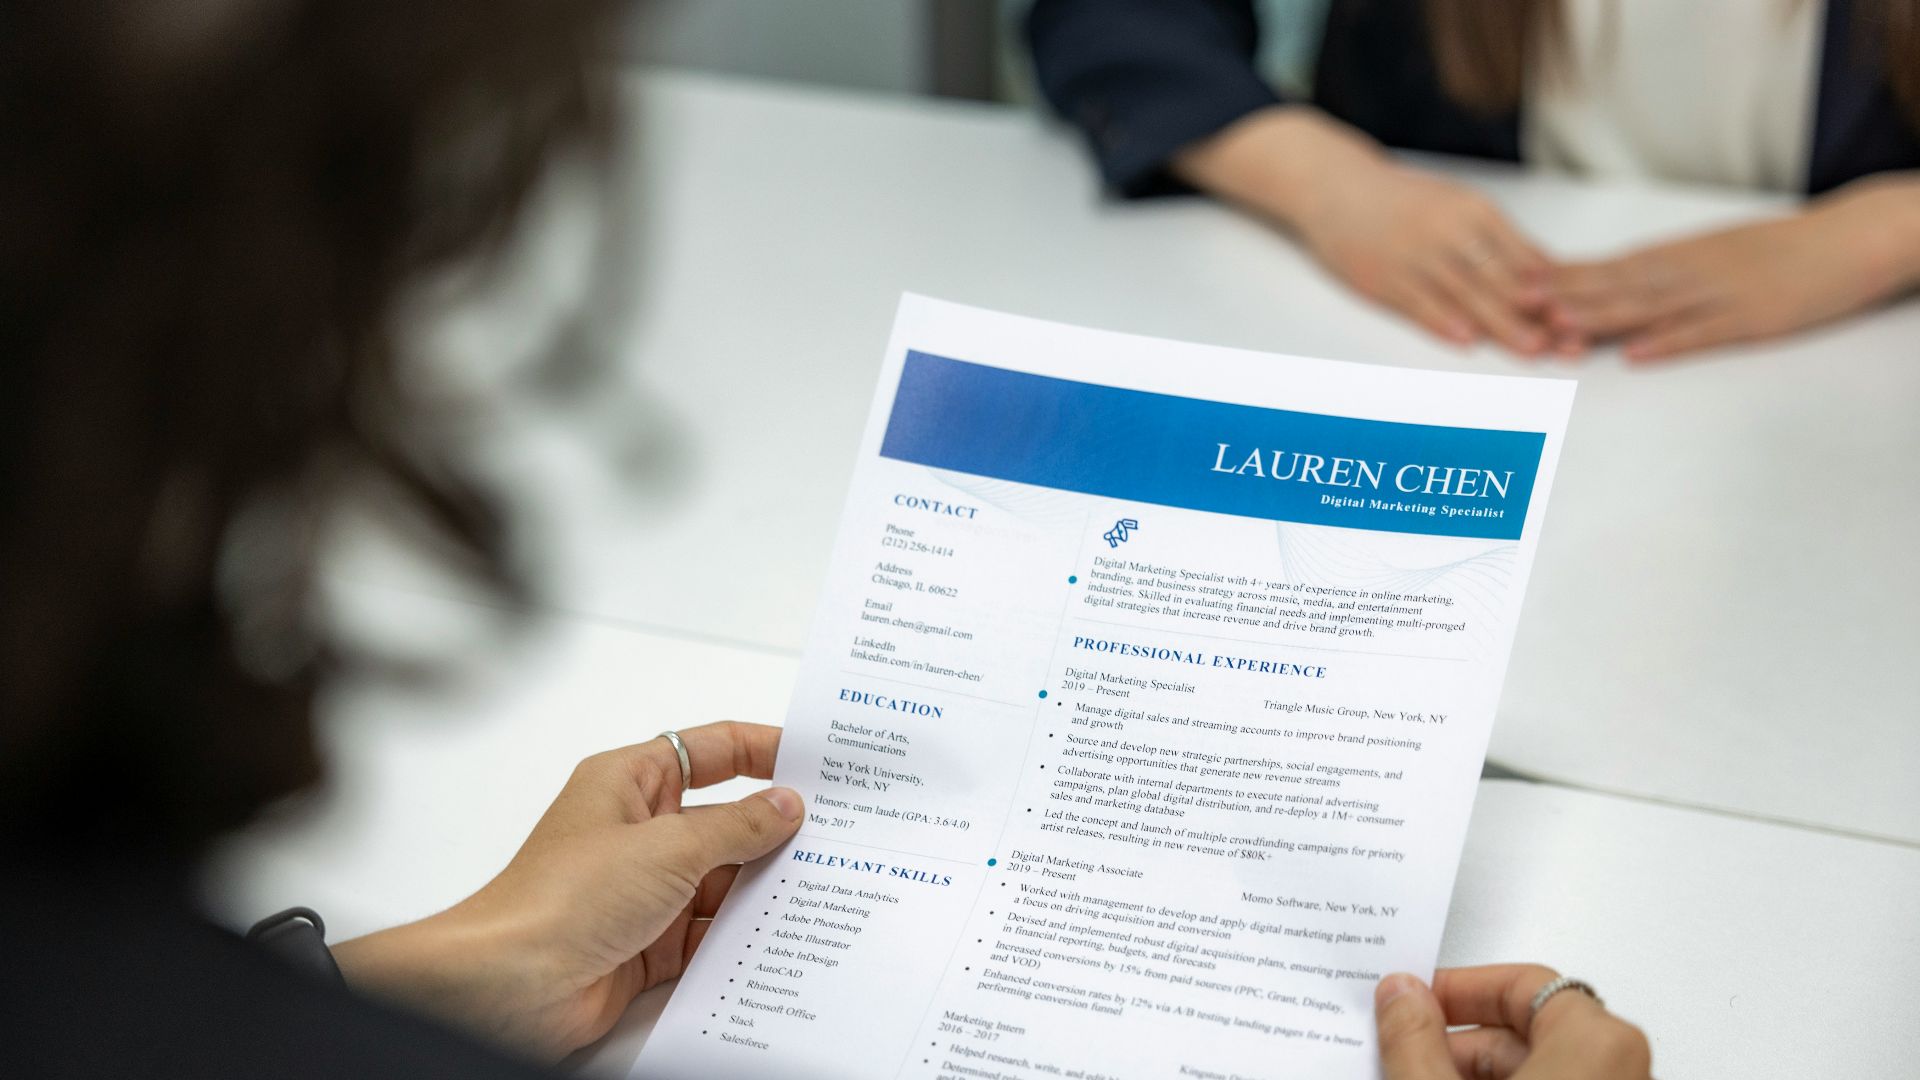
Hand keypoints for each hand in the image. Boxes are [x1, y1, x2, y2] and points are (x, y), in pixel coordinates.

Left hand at [332, 721, 803, 1060]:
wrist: (511, 987)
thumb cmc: (560, 900)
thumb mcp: (668, 848)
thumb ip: (736, 827)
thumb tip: (785, 806)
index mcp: (630, 783)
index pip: (710, 751)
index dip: (763, 749)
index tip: (815, 759)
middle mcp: (637, 831)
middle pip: (723, 819)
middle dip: (773, 828)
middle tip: (835, 831)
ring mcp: (644, 889)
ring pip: (722, 879)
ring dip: (761, 887)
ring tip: (821, 885)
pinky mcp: (649, 942)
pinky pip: (710, 931)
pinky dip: (741, 935)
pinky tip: (780, 935)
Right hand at [1175, 107, 1553, 353]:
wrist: (1336, 187)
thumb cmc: (1404, 202)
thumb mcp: (1456, 206)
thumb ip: (1498, 240)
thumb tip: (1547, 274)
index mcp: (1474, 211)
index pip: (1524, 256)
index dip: (1556, 290)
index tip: (1585, 315)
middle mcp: (1448, 230)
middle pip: (1502, 278)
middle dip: (1539, 314)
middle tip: (1570, 341)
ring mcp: (1414, 255)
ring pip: (1466, 294)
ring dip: (1502, 324)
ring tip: (1532, 349)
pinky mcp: (1383, 277)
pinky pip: (1419, 302)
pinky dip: (1443, 321)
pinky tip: (1465, 339)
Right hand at [1375, 965, 1650, 1079]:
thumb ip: (1414, 1039)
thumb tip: (1400, 998)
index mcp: (1597, 1041)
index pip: (1519, 983)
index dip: (1454, 989)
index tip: (1412, 1001)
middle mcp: (1622, 1069)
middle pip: (1525, 1031)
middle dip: (1454, 1042)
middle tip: (1405, 1050)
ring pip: (1537, 1070)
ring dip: (1470, 1074)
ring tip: (1417, 1079)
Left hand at [1546, 174, 1919, 359]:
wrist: (1849, 238)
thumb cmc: (1776, 250)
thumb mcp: (1708, 252)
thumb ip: (1657, 270)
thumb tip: (1604, 284)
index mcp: (1672, 256)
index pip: (1602, 268)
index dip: (1555, 279)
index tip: (1509, 285)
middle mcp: (1686, 272)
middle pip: (1613, 287)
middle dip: (1562, 298)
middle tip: (1514, 307)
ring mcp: (1717, 295)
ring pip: (1648, 307)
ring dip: (1602, 318)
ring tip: (1559, 326)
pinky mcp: (1751, 318)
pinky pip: (1703, 332)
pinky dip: (1668, 343)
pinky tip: (1637, 354)